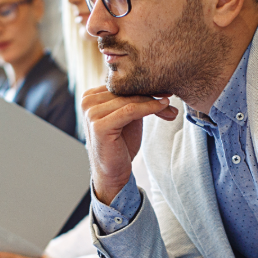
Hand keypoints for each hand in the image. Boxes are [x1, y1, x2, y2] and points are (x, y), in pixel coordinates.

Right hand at [81, 87, 177, 204]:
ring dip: (153, 103)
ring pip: (130, 100)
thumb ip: (133, 99)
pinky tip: (162, 107)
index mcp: (90, 96)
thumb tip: (158, 85)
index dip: (144, 87)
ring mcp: (91, 113)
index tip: (165, 89)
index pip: (121, 86)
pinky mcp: (99, 125)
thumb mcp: (127, 116)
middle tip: (171, 98)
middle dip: (150, 95)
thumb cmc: (120, 145)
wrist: (113, 172)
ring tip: (170, 106)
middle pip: (125, 92)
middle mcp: (87, 102)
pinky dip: (149, 108)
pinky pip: (130, 110)